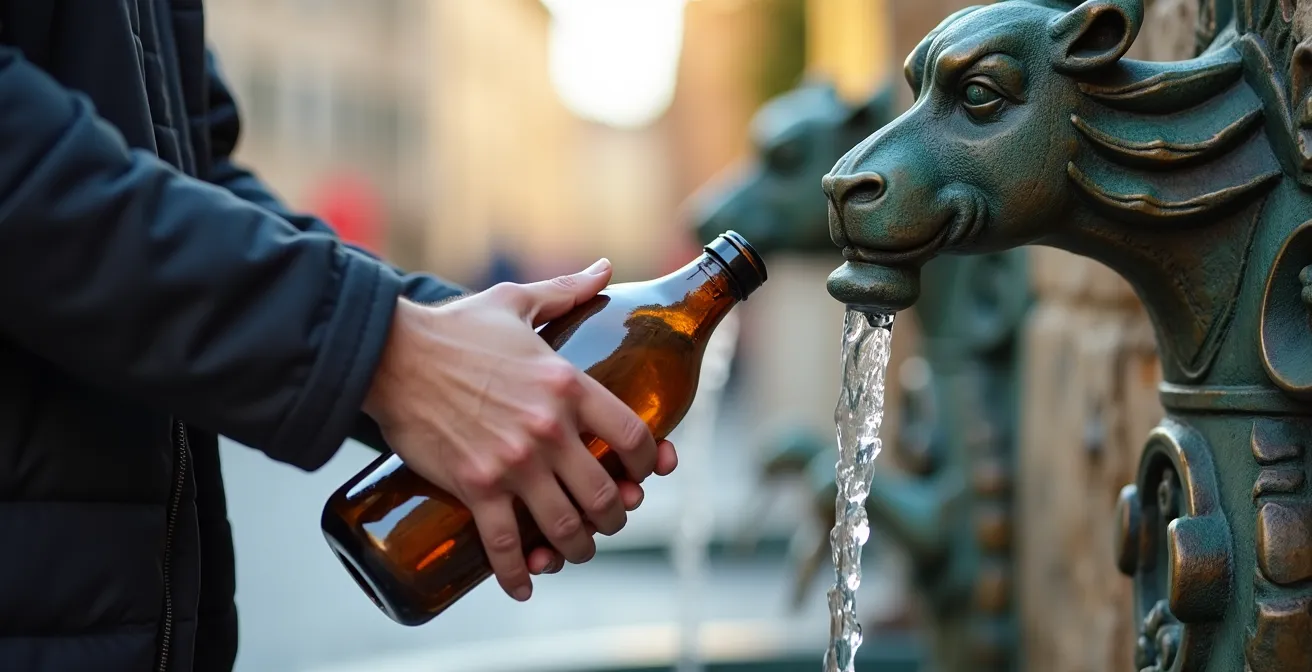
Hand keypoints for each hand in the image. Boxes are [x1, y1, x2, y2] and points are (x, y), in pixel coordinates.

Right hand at [363, 259, 678, 600]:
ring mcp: (513, 463)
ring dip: (577, 549)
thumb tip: (603, 268)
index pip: (634, 436)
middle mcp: (549, 429)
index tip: (644, 471)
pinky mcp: (475, 487)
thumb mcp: (518, 303)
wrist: (391, 354)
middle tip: (608, 518)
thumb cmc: (456, 328)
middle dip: (615, 516)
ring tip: (574, 551)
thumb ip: (567, 291)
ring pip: (565, 527)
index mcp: (569, 385)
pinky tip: (524, 587)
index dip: (648, 462)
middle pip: (604, 494)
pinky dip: (517, 575)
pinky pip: (505, 545)